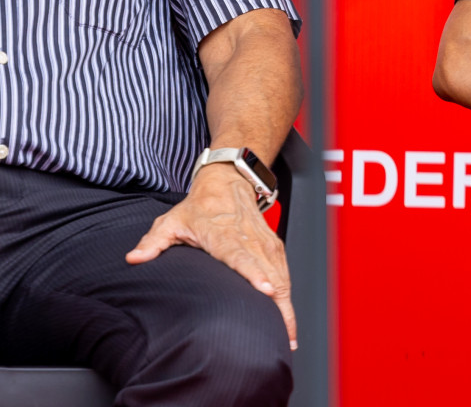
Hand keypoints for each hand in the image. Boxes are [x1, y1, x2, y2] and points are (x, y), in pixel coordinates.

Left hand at [127, 164, 296, 349]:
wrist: (228, 185)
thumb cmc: (201, 207)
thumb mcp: (172, 221)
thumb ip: (153, 242)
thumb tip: (134, 258)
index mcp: (225, 235)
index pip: (242, 257)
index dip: (255, 275)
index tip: (265, 290)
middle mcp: (250, 241)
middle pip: (269, 274)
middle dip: (278, 305)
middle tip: (282, 334)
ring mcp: (266, 245)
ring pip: (281, 278)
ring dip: (286, 306)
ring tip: (288, 334)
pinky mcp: (275, 249)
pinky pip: (284, 275)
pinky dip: (287, 297)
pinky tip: (287, 317)